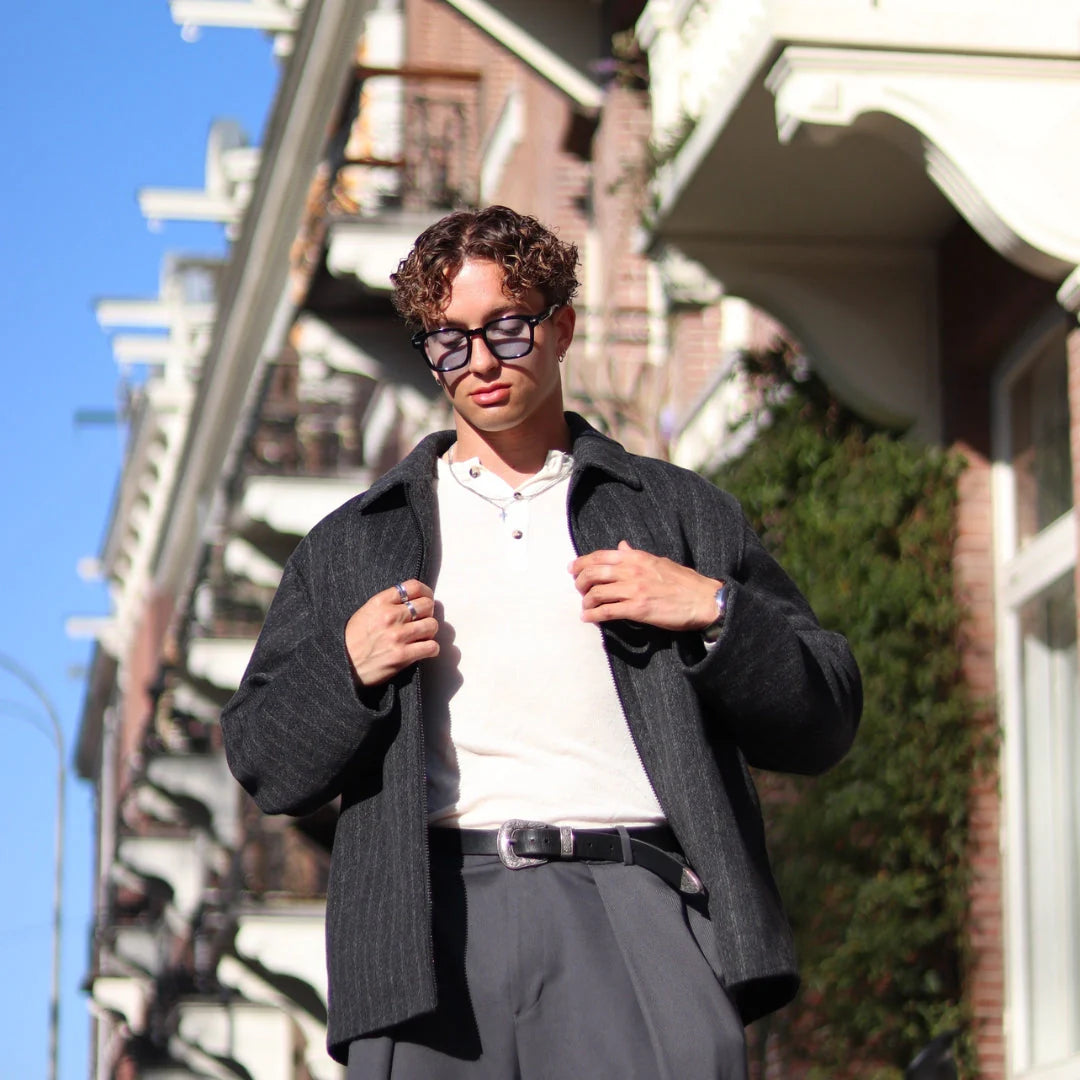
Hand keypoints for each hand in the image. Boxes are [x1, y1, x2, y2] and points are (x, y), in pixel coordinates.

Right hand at [345, 580, 438, 686]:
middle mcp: (390, 616)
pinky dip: (431, 649)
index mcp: (380, 602)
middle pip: (427, 605)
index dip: (425, 592)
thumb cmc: (352, 639)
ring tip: (422, 636)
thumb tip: (413, 601)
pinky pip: (431, 647)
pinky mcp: (402, 655)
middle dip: (428, 613)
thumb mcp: (366, 612)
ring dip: (429, 632)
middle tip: (423, 620)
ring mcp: (397, 636)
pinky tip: (424, 650)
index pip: (413, 587)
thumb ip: (388, 604)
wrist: (341, 664)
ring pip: (432, 625)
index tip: (426, 598)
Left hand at [569, 541, 721, 631]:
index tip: (572, 569)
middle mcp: (632, 570)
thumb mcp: (658, 561)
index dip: (581, 562)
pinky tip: (588, 619)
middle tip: (578, 590)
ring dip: (586, 601)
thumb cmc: (684, 582)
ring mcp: (634, 590)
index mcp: (637, 557)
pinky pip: (607, 612)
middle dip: (579, 582)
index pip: (600, 556)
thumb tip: (621, 546)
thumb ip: (636, 555)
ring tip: (585, 607)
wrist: (703, 600)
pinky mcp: (638, 609)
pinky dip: (593, 615)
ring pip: (596, 593)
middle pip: (593, 573)